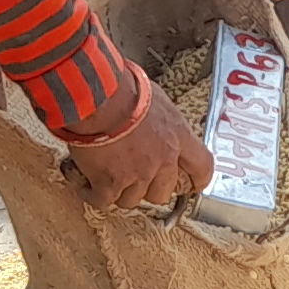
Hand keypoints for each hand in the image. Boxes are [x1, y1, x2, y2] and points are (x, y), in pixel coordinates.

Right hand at [64, 69, 213, 209]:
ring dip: (119, 191)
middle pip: (163, 193)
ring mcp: (138, 174)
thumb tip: (152, 119)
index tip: (191, 184)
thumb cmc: (122, 88)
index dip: (197, 180)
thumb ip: (160, 120)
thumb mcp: (154, 98)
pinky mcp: (111, 183)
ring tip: (105, 176)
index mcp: (178, 135)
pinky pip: (104, 200)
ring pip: (132, 200)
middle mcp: (163, 159)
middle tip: (133, 177)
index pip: (202, 167)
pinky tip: (86, 185)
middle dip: (148, 188)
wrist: (97, 95)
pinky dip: (93, 194)